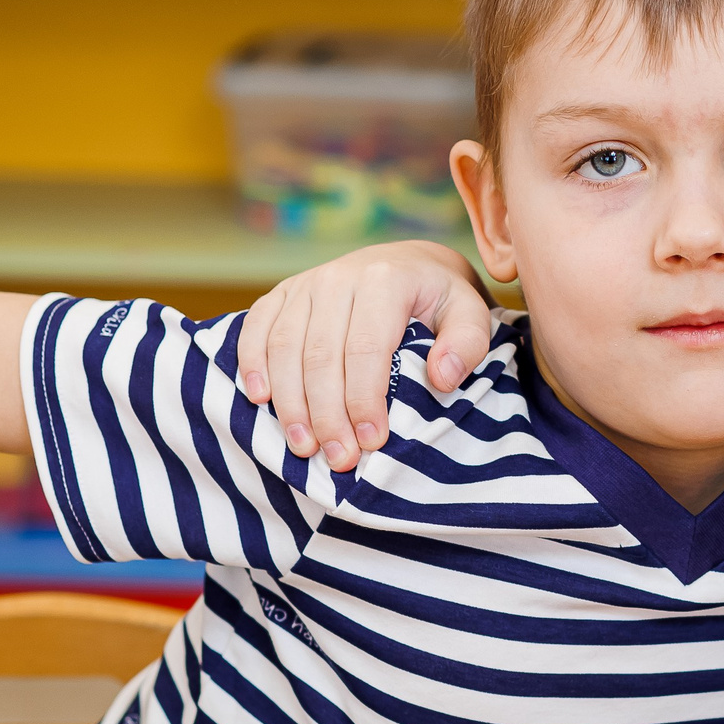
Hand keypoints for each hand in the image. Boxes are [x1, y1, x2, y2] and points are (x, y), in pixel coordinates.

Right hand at [236, 241, 494, 471]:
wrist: (412, 264)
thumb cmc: (442, 302)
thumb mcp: (471, 315)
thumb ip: (466, 344)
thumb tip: (442, 378)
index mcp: (385, 281)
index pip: (367, 349)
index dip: (365, 399)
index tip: (372, 442)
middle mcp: (339, 277)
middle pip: (321, 354)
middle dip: (327, 415)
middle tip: (338, 459)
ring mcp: (306, 283)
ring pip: (285, 347)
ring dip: (290, 402)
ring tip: (302, 447)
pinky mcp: (283, 292)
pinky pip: (257, 327)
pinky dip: (252, 363)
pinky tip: (260, 399)